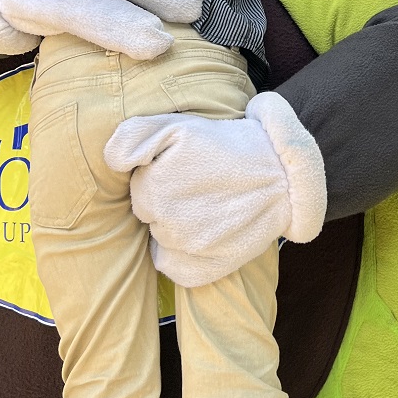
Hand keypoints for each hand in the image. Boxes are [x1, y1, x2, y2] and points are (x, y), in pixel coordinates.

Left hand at [105, 92, 326, 285]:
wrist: (284, 178)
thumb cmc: (229, 147)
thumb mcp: (180, 126)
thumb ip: (134, 137)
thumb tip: (114, 162)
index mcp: (153, 187)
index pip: (139, 187)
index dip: (161, 174)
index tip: (187, 168)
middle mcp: (165, 222)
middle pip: (148, 212)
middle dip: (167, 198)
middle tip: (200, 184)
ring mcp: (183, 250)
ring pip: (160, 237)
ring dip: (176, 223)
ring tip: (209, 204)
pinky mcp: (199, 271)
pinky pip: (171, 264)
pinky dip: (183, 252)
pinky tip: (207, 230)